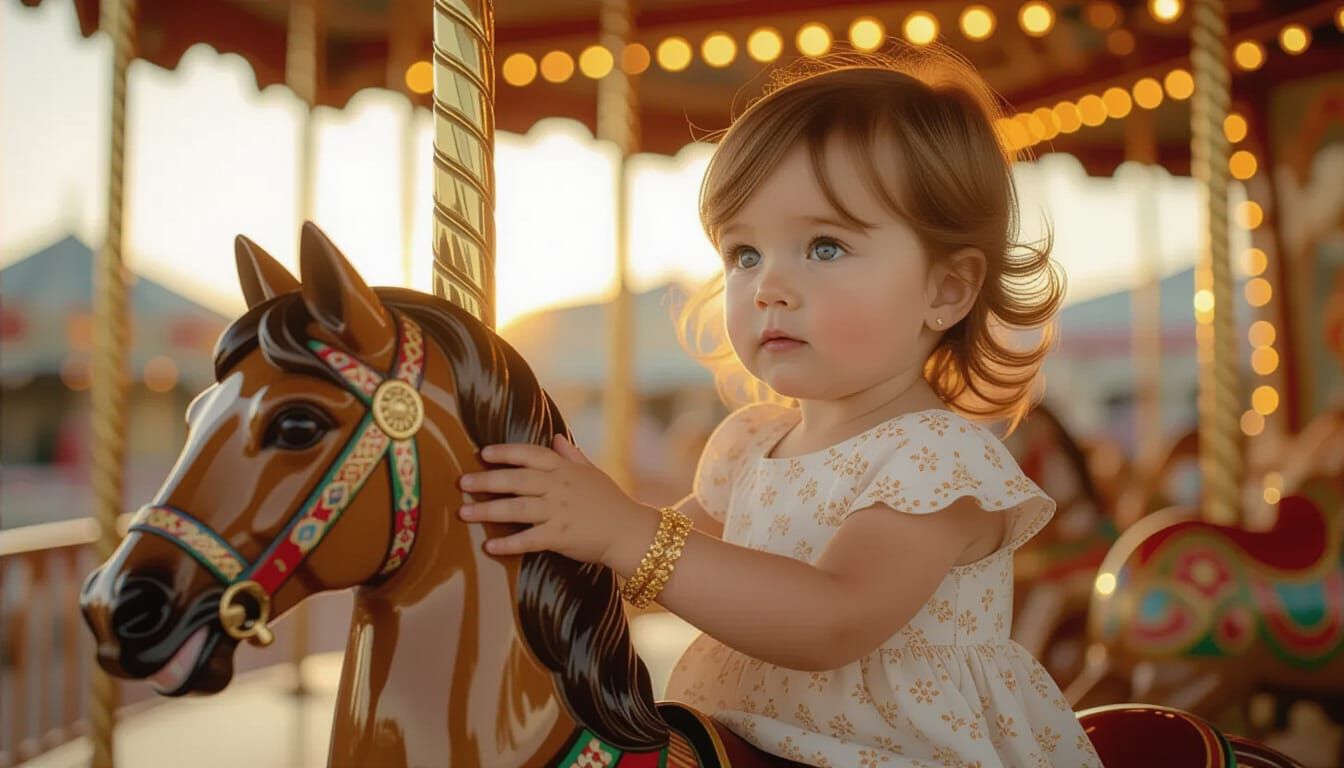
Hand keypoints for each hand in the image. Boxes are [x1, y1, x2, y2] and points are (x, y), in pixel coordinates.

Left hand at [457, 435, 655, 564]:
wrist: (630, 531)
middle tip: (462, 482)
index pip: (531, 455)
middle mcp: (559, 487)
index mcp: (565, 470)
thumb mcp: (593, 472)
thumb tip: (555, 437)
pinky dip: (509, 543)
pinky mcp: (560, 537)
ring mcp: (559, 512)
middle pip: (517, 480)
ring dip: (488, 510)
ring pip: (517, 508)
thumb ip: (571, 455)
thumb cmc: (610, 501)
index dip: (506, 453)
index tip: (484, 453)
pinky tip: (489, 546)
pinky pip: (529, 539)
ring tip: (463, 512)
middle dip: (487, 480)